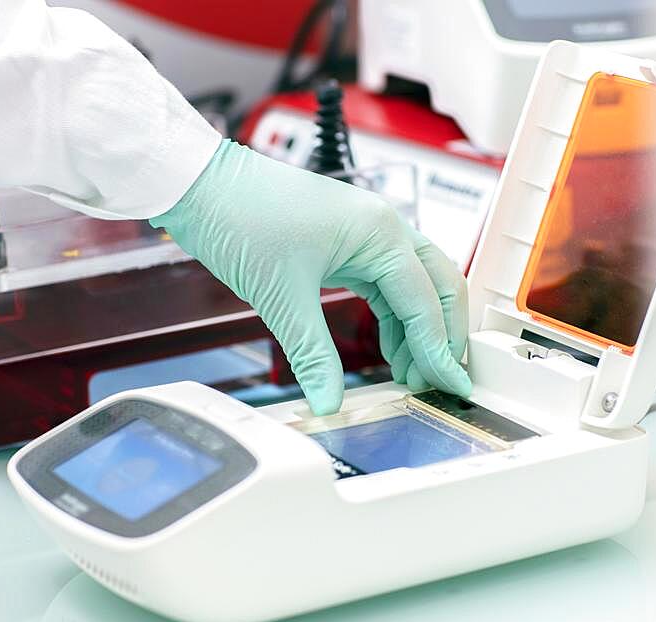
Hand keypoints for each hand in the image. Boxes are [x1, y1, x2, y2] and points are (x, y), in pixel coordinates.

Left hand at [151, 140, 470, 414]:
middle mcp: (383, 228)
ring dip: (420, 330)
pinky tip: (390, 349)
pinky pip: (387, 284)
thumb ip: (312, 355)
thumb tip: (328, 401)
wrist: (201, 186)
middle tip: (443, 381)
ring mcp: (367, 233)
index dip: (441, 349)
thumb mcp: (281, 298)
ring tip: (412, 375)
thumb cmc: (240, 216)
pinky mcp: (349, 243)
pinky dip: (395, 318)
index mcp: (379, 233)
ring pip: (416, 286)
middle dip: (444, 336)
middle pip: (438, 287)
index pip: (426, 301)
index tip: (454, 385)